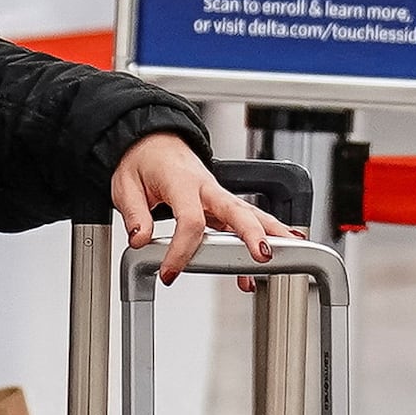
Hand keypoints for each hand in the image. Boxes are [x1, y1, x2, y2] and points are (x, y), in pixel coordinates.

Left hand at [110, 134, 279, 282]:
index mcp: (182, 181)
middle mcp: (206, 187)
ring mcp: (217, 195)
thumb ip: (134, 215)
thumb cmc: (142, 161)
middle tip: (261, 256)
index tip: (170, 272)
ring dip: (272, 234)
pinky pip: (242, 222)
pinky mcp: (221, 204)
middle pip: (236, 211)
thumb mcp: (125, 186)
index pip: (190, 220)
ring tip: (290, 254)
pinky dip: (260, 238)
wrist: (152, 142)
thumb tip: (140, 239)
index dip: (181, 250)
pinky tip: (273, 256)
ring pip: (250, 214)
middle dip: (252, 234)